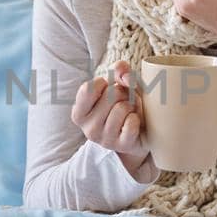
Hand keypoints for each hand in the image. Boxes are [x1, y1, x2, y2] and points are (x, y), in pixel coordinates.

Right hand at [70, 59, 151, 177]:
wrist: (137, 133)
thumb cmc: (122, 104)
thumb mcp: (117, 84)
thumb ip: (119, 71)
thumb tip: (124, 74)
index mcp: (79, 113)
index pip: (88, 89)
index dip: (103, 83)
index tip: (107, 89)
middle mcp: (88, 129)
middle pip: (110, 96)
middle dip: (122, 93)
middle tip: (123, 101)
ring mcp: (105, 139)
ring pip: (122, 108)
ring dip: (131, 106)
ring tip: (129, 112)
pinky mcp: (122, 145)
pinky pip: (132, 122)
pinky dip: (137, 118)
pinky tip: (133, 122)